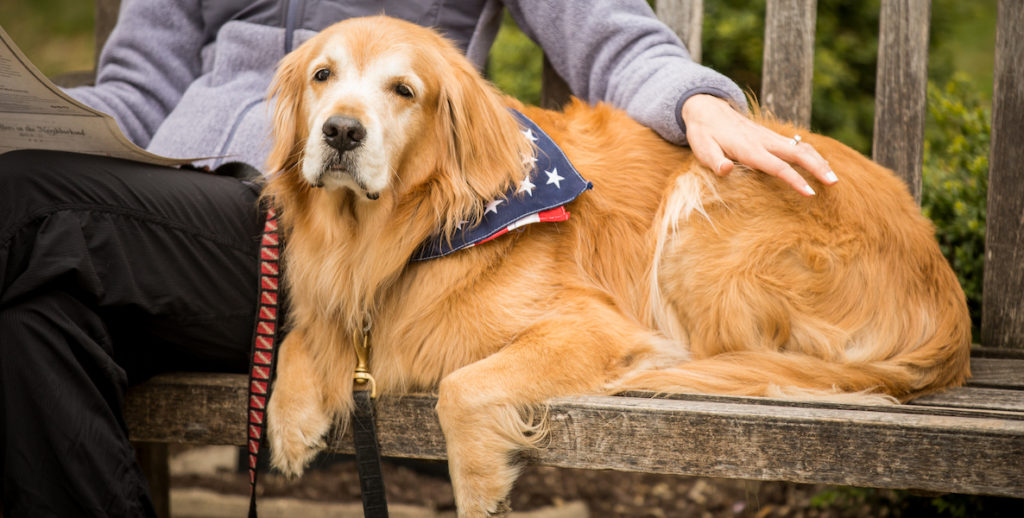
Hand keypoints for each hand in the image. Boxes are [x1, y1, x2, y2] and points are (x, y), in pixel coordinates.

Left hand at [681, 94, 836, 195]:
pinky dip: (812, 154)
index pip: (777, 166)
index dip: (795, 180)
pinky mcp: (771, 136)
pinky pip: (797, 144)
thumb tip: (726, 169)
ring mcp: (770, 137)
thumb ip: (714, 161)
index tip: (810, 193)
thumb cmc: (703, 134)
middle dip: (818, 167)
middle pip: (798, 153)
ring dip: (819, 160)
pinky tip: (821, 164)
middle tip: (834, 183)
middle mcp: (764, 141)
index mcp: (749, 149)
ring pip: (801, 147)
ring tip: (833, 177)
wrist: (707, 110)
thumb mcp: (702, 149)